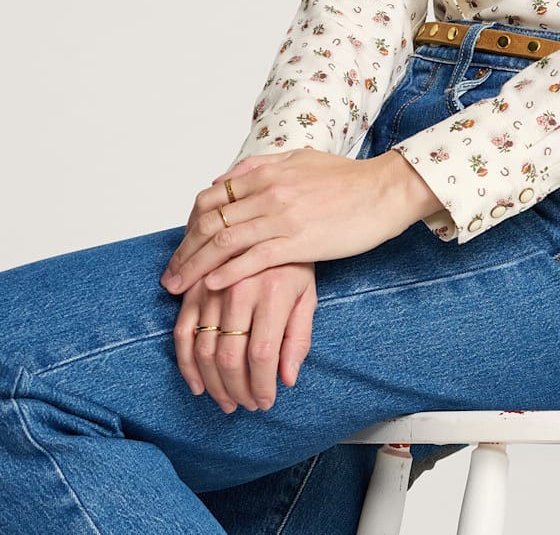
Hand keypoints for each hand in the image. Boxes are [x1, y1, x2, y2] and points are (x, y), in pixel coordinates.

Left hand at [160, 148, 442, 293]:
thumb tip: (228, 178)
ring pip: (223, 243)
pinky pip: (253, 259)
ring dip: (195, 267)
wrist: (384, 191)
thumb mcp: (300, 160)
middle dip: (183, 252)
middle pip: (209, 223)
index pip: (211, 199)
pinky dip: (227, 273)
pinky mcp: (298, 241)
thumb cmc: (347, 178)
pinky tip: (211, 288)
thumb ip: (262, 166)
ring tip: (177, 289)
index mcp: (266, 172)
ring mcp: (282, 217)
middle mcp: (268, 192)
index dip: (189, 226)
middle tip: (169, 277)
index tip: (182, 247)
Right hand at [172, 262, 315, 412]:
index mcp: (273, 291)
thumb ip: (298, 338)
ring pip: (204, 351)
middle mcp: (239, 289)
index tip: (266, 402)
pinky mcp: (193, 288)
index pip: (262, 353)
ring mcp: (212, 288)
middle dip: (238, 390)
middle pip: (230, 357)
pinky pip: (182, 333)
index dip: (262, 385)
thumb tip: (287, 379)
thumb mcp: (307, 296)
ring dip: (214, 385)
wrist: (265, 224)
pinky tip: (198, 385)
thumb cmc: (291, 263)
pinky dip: (186, 365)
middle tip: (247, 405)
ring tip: (227, 401)